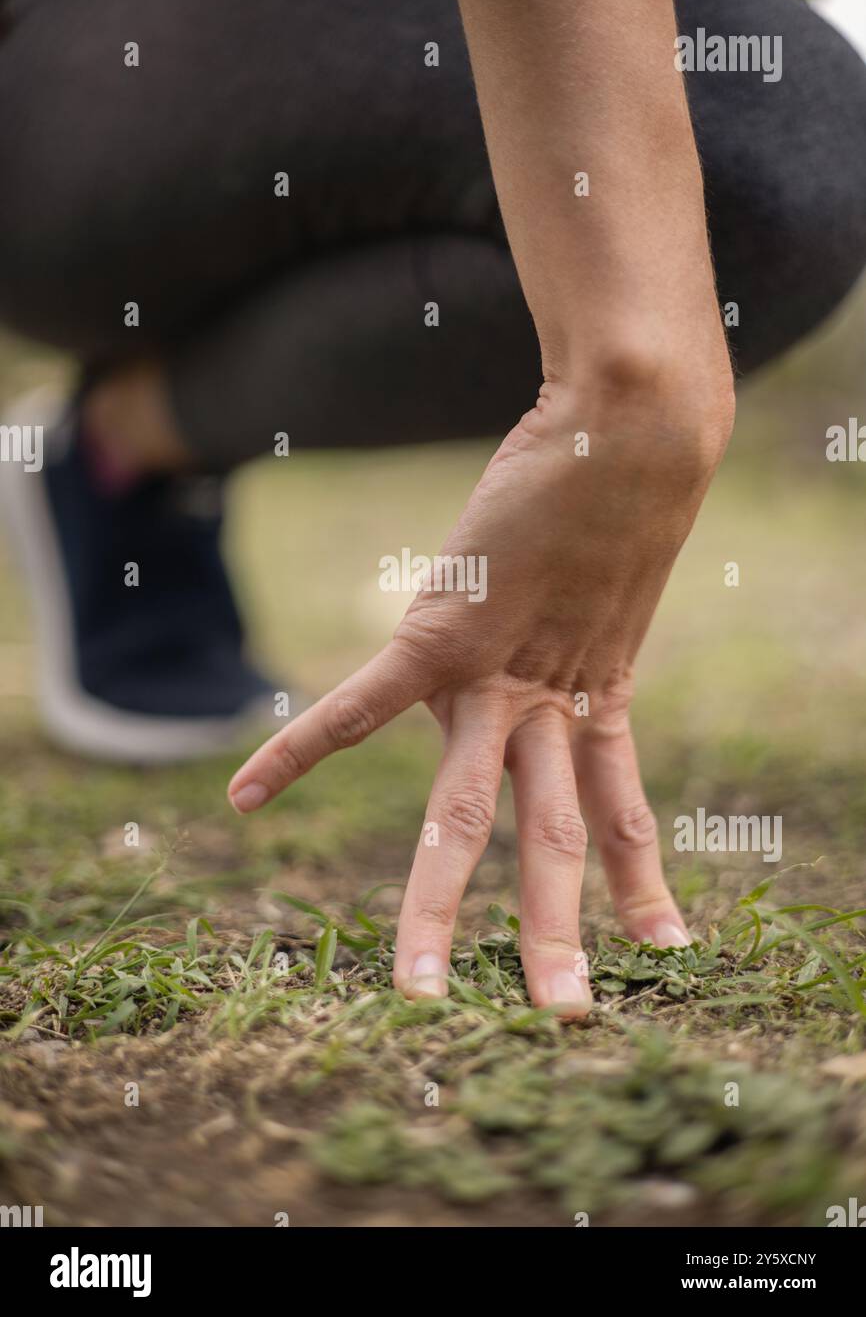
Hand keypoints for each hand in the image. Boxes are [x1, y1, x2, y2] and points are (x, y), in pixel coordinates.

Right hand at [228, 350, 733, 1017]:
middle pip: (550, 838)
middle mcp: (546, 706)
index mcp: (591, 698)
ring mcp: (493, 677)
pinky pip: (360, 704)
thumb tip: (585, 603)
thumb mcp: (612, 571)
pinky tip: (244, 796)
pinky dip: (301, 746)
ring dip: (438, 901)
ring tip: (414, 991)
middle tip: (569, 1017)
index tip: (665, 942)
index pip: (617, 812)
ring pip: (464, 809)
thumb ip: (587, 610)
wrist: (627, 426)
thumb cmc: (624, 486)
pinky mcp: (442, 633)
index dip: (642, 882)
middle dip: (556, 929)